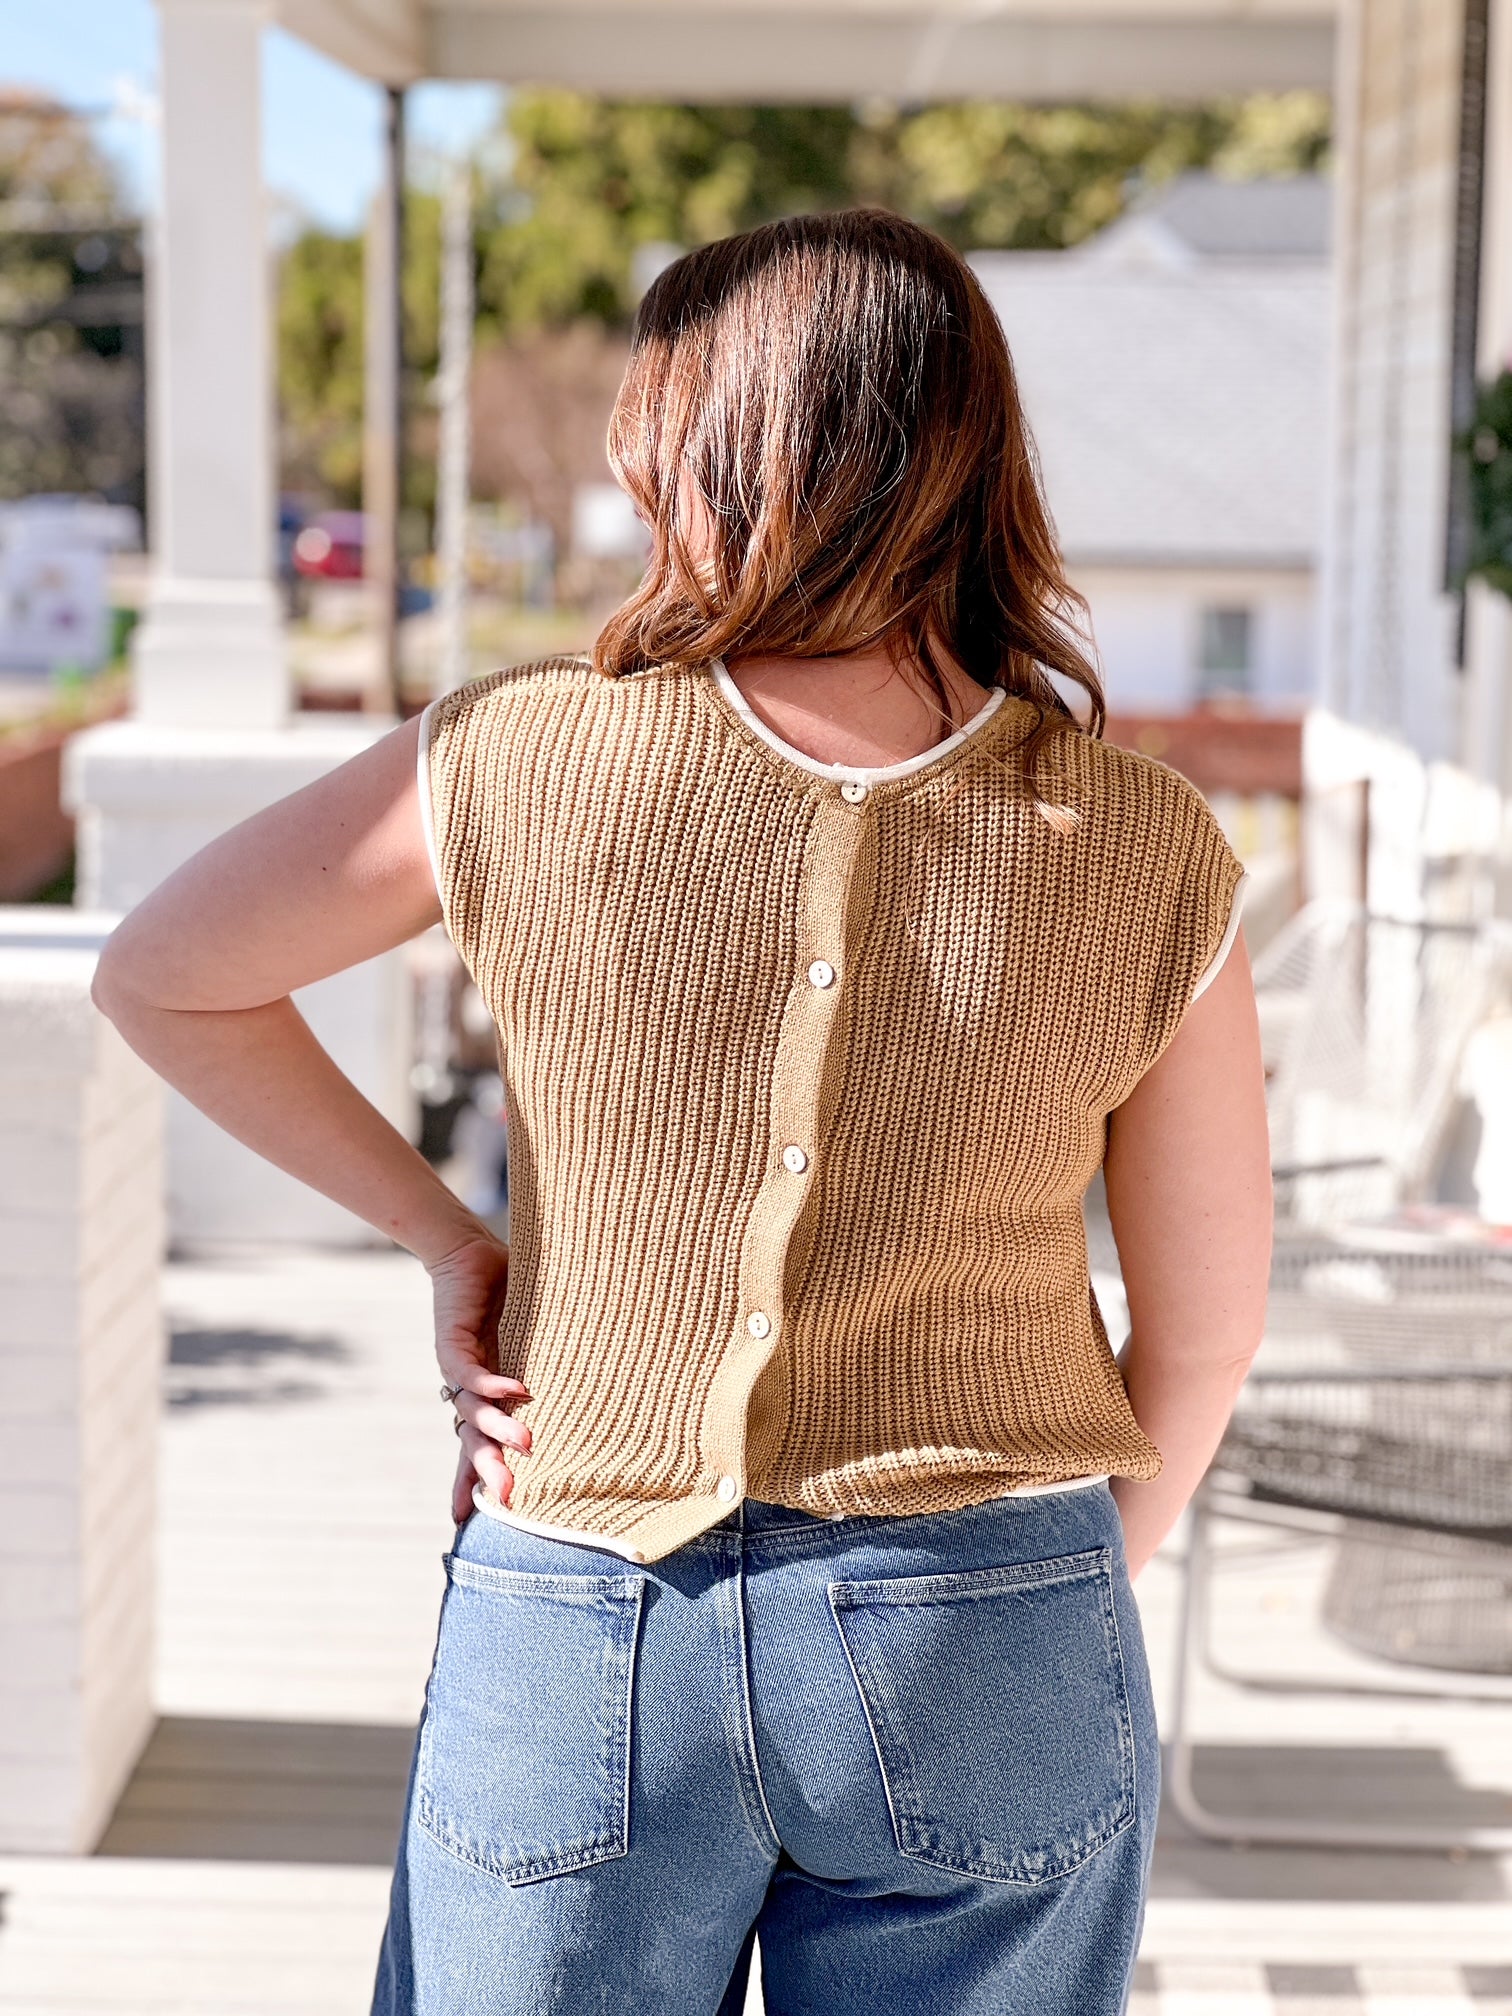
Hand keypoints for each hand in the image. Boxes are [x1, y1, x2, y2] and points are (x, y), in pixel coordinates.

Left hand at [429, 1231, 532, 1523]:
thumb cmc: (508, 1297)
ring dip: (498, 1427)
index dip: (475, 1479)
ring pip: (473, 1410)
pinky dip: (492, 1382)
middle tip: (509, 1498)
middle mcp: (468, 1389)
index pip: (479, 1445)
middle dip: (490, 1470)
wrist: (467, 1253)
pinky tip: (517, 1389)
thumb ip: (551, 1370)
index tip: (474, 1520)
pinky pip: (470, 1370)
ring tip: (525, 1443)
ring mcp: (458, 1367)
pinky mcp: (452, 1341)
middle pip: (473, 1440)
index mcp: (485, 1396)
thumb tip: (602, 1394)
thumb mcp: (533, 1345)